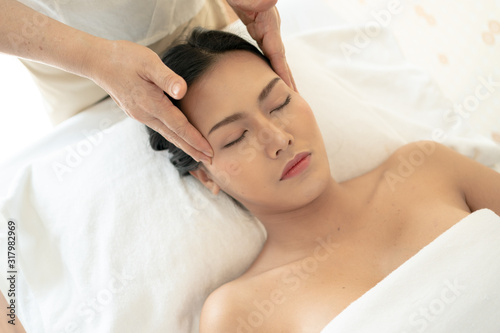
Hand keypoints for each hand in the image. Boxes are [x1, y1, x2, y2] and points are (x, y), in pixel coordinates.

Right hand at [85, 39, 212, 162]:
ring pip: (167, 134)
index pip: (179, 126)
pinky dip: (173, 136)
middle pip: (174, 136)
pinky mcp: (137, 112)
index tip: (209, 151)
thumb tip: (182, 92)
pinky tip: (179, 137)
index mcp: (152, 103)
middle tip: (210, 162)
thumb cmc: (125, 58)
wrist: (97, 61)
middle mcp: (145, 114)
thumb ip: (167, 78)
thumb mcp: (149, 62)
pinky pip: (160, 128)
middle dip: (193, 150)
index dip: (195, 139)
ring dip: (184, 145)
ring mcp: (140, 115)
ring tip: (198, 154)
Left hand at [227, 0, 295, 90]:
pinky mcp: (257, 25)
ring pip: (275, 54)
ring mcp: (264, 25)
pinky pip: (266, 48)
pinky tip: (269, 72)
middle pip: (280, 57)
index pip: (278, 52)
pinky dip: (270, 62)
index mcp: (268, 21)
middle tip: (296, 99)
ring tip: (287, 91)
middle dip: (288, 78)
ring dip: (281, 72)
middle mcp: (269, 25)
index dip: (283, 72)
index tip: (289, 90)